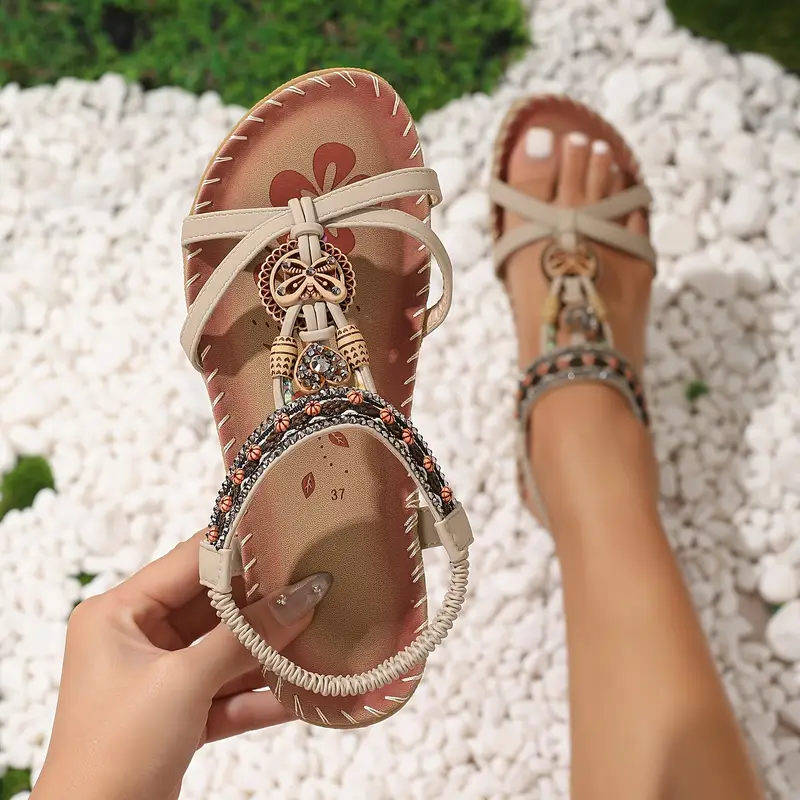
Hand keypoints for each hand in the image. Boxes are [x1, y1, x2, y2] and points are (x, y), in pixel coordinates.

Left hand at [31, 530, 329, 799]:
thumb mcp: (183, 683)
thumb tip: (300, 598)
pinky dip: (262, 692)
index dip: (238, 550)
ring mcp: (160, 676)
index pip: (188, 563)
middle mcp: (137, 638)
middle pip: (213, 607)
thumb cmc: (113, 753)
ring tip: (318, 632)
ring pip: (226, 650)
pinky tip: (303, 688)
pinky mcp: (180, 713)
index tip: (286, 538)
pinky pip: (229, 690)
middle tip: (312, 585)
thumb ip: (245, 637)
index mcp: (118, 614)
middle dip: (262, 604)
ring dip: (269, 650)